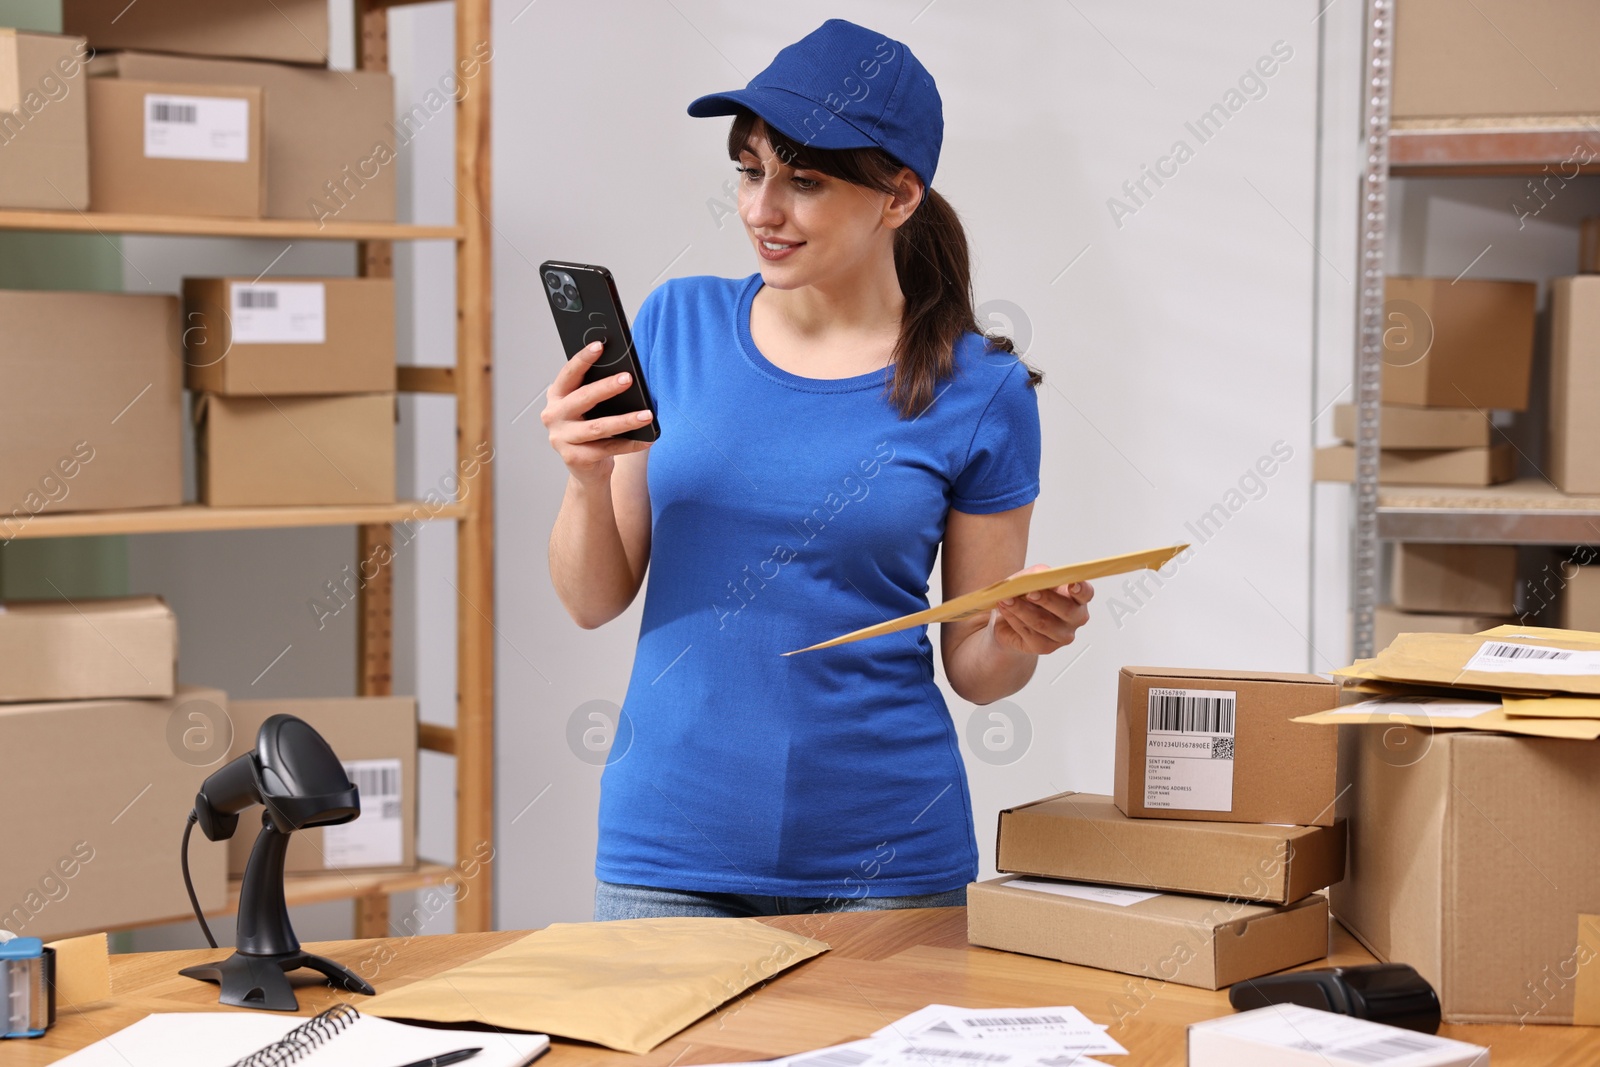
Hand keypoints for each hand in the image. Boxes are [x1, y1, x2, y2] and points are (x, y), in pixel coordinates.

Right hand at [541, 340, 654, 482]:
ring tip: (647, 415)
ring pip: (598, 427)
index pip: (568, 374)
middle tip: (628, 379)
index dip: (583, 359)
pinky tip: (647, 439)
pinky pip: (608, 448)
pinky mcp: (574, 458)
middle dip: (606, 387)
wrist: (586, 469)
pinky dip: (630, 444)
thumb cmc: (591, 431)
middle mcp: (553, 416)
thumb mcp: (589, 409)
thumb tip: (624, 375)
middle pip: (583, 398)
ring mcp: (561, 438)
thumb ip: (597, 391)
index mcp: (556, 397)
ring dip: (625, 420)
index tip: (600, 346)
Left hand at [990, 564, 1093, 654]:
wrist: (1008, 620)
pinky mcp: (1045, 647)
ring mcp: (1062, 635)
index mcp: (1077, 598)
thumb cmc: (1025, 596)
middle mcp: (1075, 618)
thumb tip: (1036, 577)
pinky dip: (1014, 619)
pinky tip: (1005, 609)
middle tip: (1029, 592)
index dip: (1081, 589)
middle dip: (1047, 600)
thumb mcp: (1029, 578)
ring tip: (1006, 599)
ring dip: (1022, 609)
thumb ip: (1036, 575)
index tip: (1072, 585)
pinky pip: (1029, 633)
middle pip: (1067, 610)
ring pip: (1043, 623)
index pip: (1086, 593)